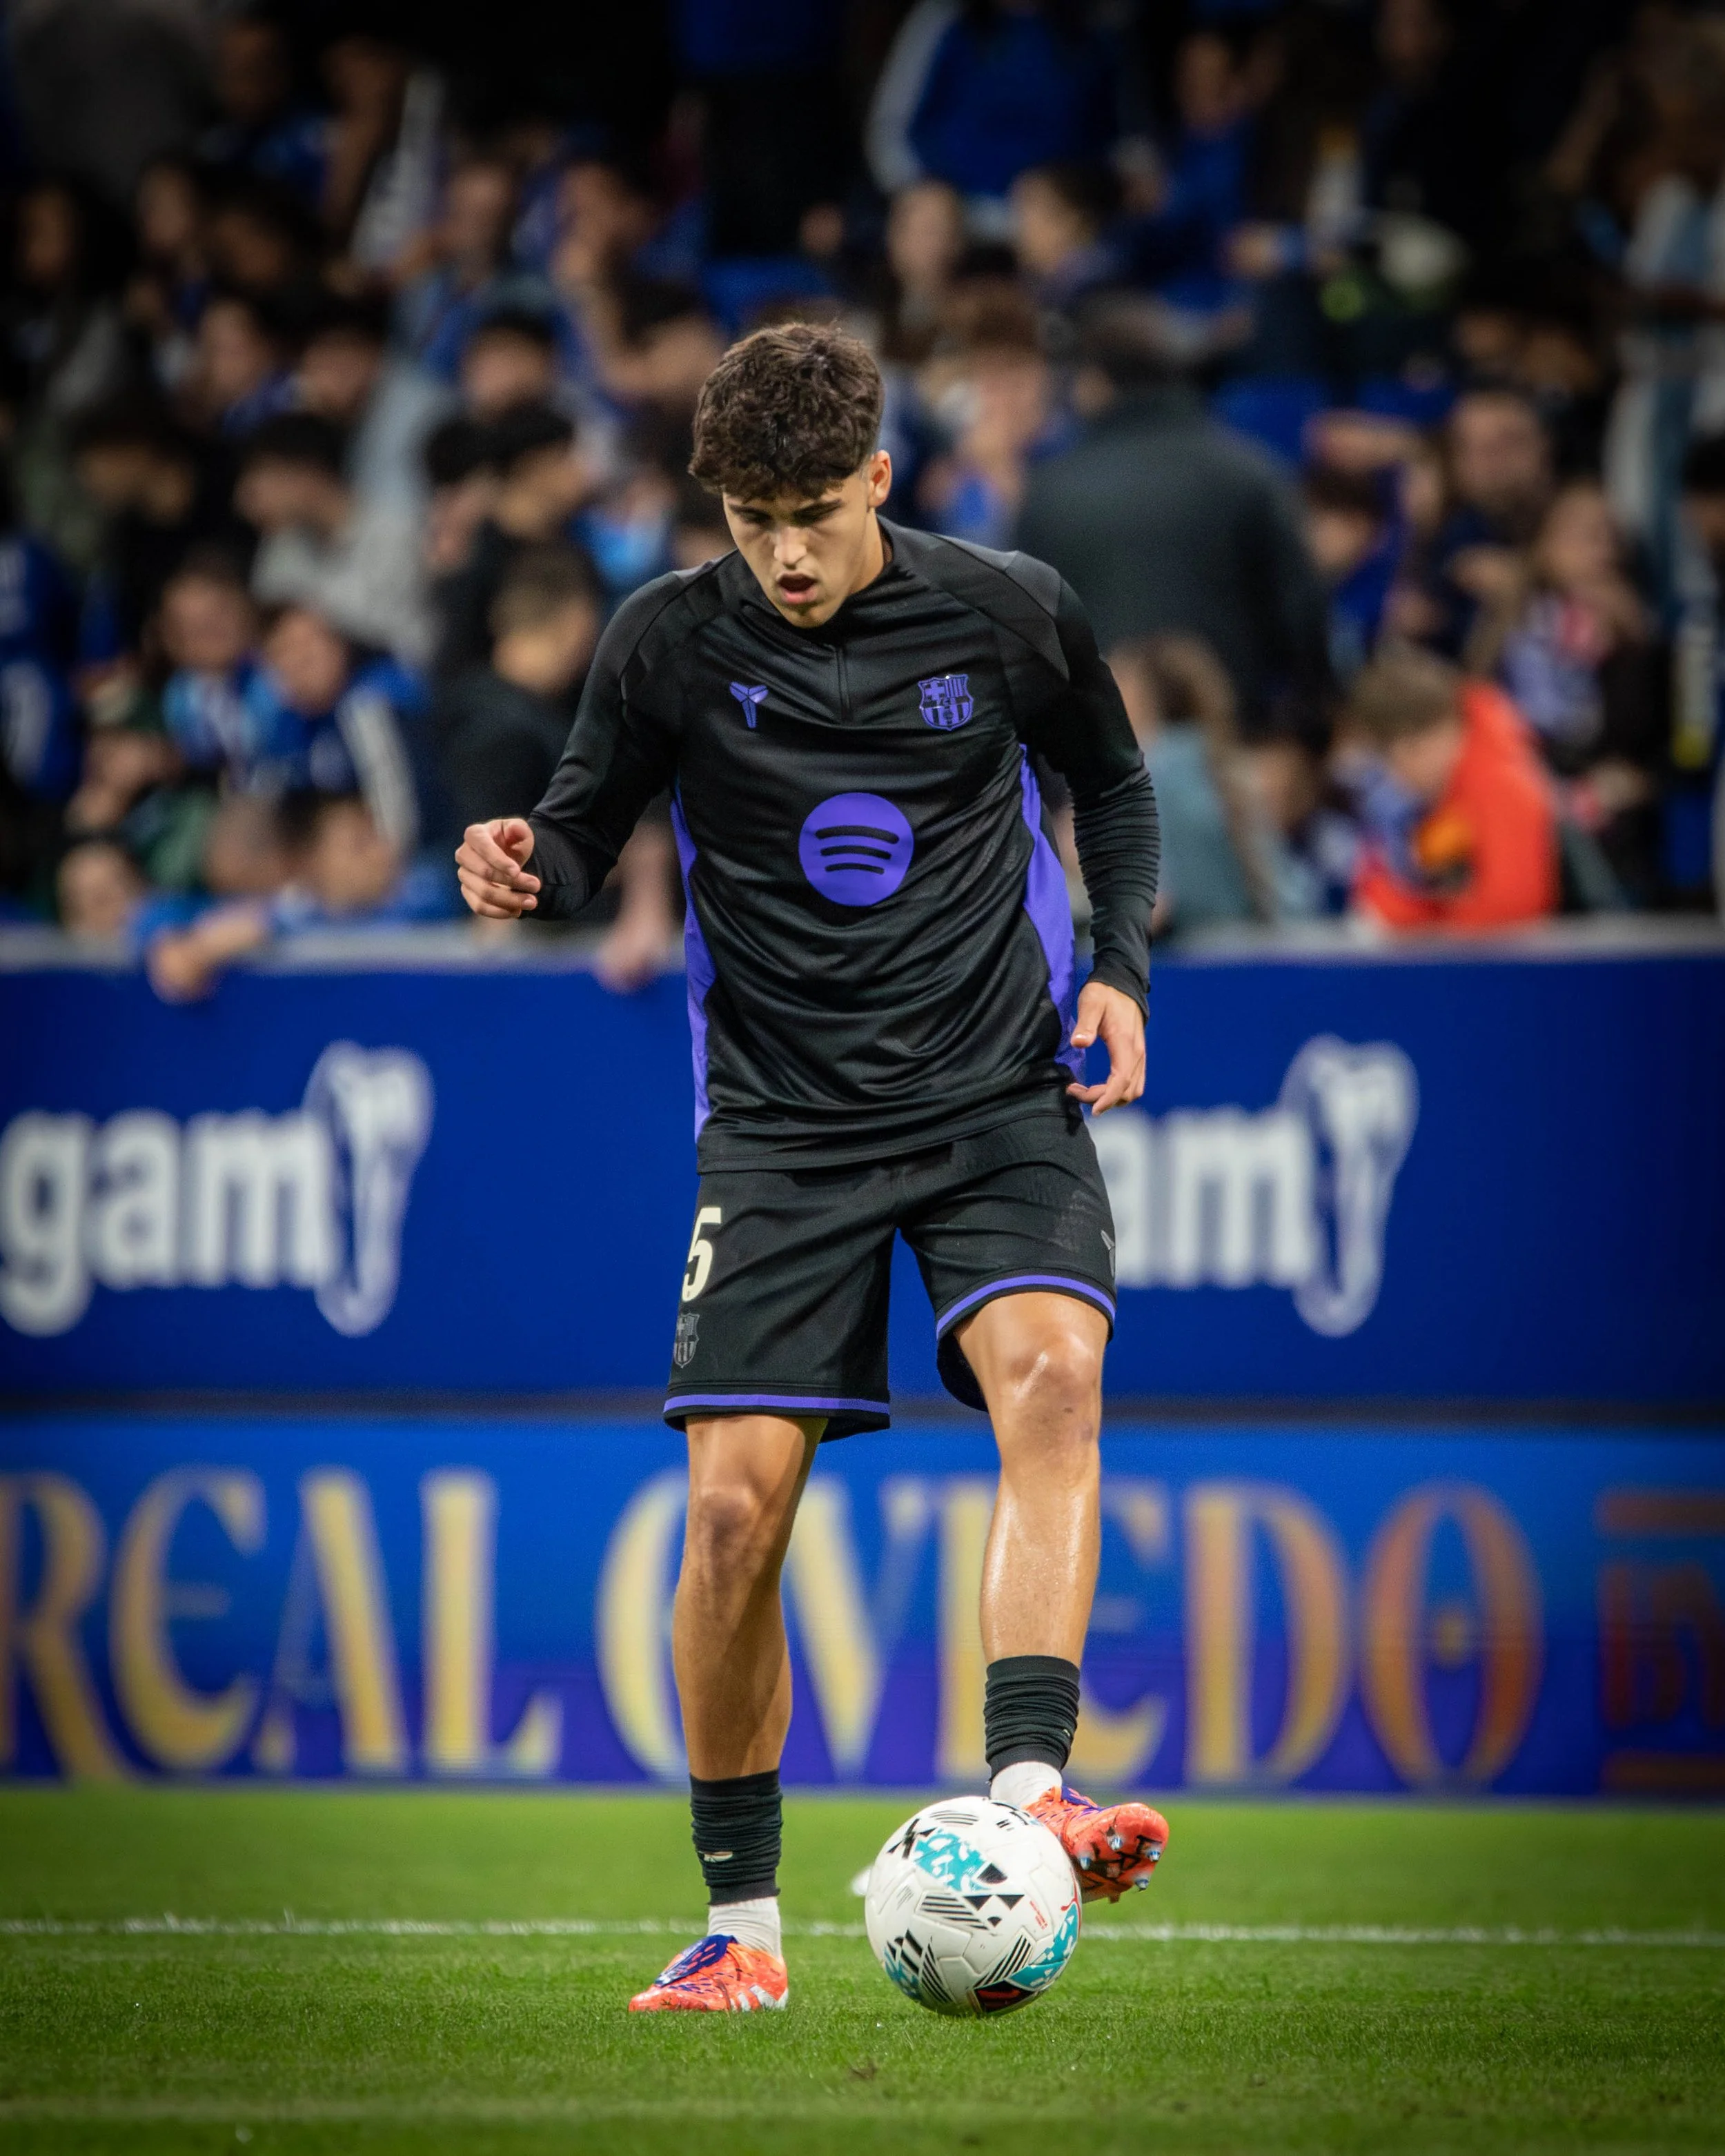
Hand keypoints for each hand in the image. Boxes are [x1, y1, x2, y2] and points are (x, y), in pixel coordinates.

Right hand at [456, 818, 540, 918]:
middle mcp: (464, 854)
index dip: (499, 861)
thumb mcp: (519, 830)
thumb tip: (515, 829)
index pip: (483, 847)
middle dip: (512, 882)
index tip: (517, 871)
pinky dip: (499, 912)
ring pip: (483, 893)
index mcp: (475, 834)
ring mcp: (464, 875)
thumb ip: (518, 829)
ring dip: (510, 900)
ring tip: (531, 902)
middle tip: (536, 886)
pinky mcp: (468, 892)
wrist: (508, 856)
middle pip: (484, 873)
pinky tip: (517, 910)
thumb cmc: (511, 841)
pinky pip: (479, 907)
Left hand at [1065, 980, 1144, 1114]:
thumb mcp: (1091, 1002)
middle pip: (1127, 1091)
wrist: (1122, 983)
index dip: (1106, 1098)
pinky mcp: (1136, 1055)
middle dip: (1103, 1099)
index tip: (1091, 1108)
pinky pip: (1133, 1082)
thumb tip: (1079, 1043)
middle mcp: (1137, 1053)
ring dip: (1111, 1097)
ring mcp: (1139, 1055)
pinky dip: (1117, 1091)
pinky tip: (1099, 1087)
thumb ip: (1085, 1023)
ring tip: (1086, 1092)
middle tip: (1076, 1091)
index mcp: (1126, 1044)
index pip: (1121, 1081)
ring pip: (1133, 1090)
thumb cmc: (1104, 993)